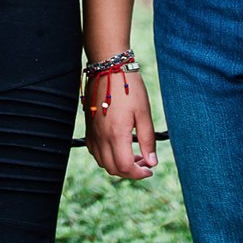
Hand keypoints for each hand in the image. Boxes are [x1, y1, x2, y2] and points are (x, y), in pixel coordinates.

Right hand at [84, 63, 157, 180]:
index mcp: (116, 135)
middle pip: (113, 169)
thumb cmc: (130, 88)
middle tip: (145, 163)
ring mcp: (93, 135)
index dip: (139, 174)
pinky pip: (95, 153)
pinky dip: (107, 158)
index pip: (125, 167)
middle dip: (130, 172)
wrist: (108, 69)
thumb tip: (152, 162)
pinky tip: (119, 148)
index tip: (150, 170)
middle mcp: (101, 138)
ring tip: (135, 155)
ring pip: (103, 163)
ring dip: (119, 166)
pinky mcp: (89, 130)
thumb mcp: (144, 113)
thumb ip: (147, 139)